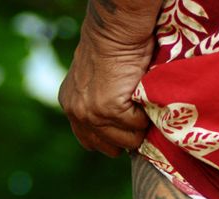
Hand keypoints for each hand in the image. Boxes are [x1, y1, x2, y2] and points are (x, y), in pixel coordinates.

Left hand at [58, 26, 153, 157]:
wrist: (114, 31)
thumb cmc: (110, 48)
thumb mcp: (93, 80)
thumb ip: (95, 102)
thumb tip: (115, 128)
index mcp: (71, 106)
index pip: (89, 141)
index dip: (111, 138)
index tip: (125, 128)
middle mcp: (77, 113)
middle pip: (108, 147)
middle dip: (126, 136)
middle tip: (137, 118)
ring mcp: (92, 113)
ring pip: (127, 140)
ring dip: (139, 127)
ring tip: (141, 106)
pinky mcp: (110, 109)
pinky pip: (138, 125)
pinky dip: (146, 114)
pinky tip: (143, 97)